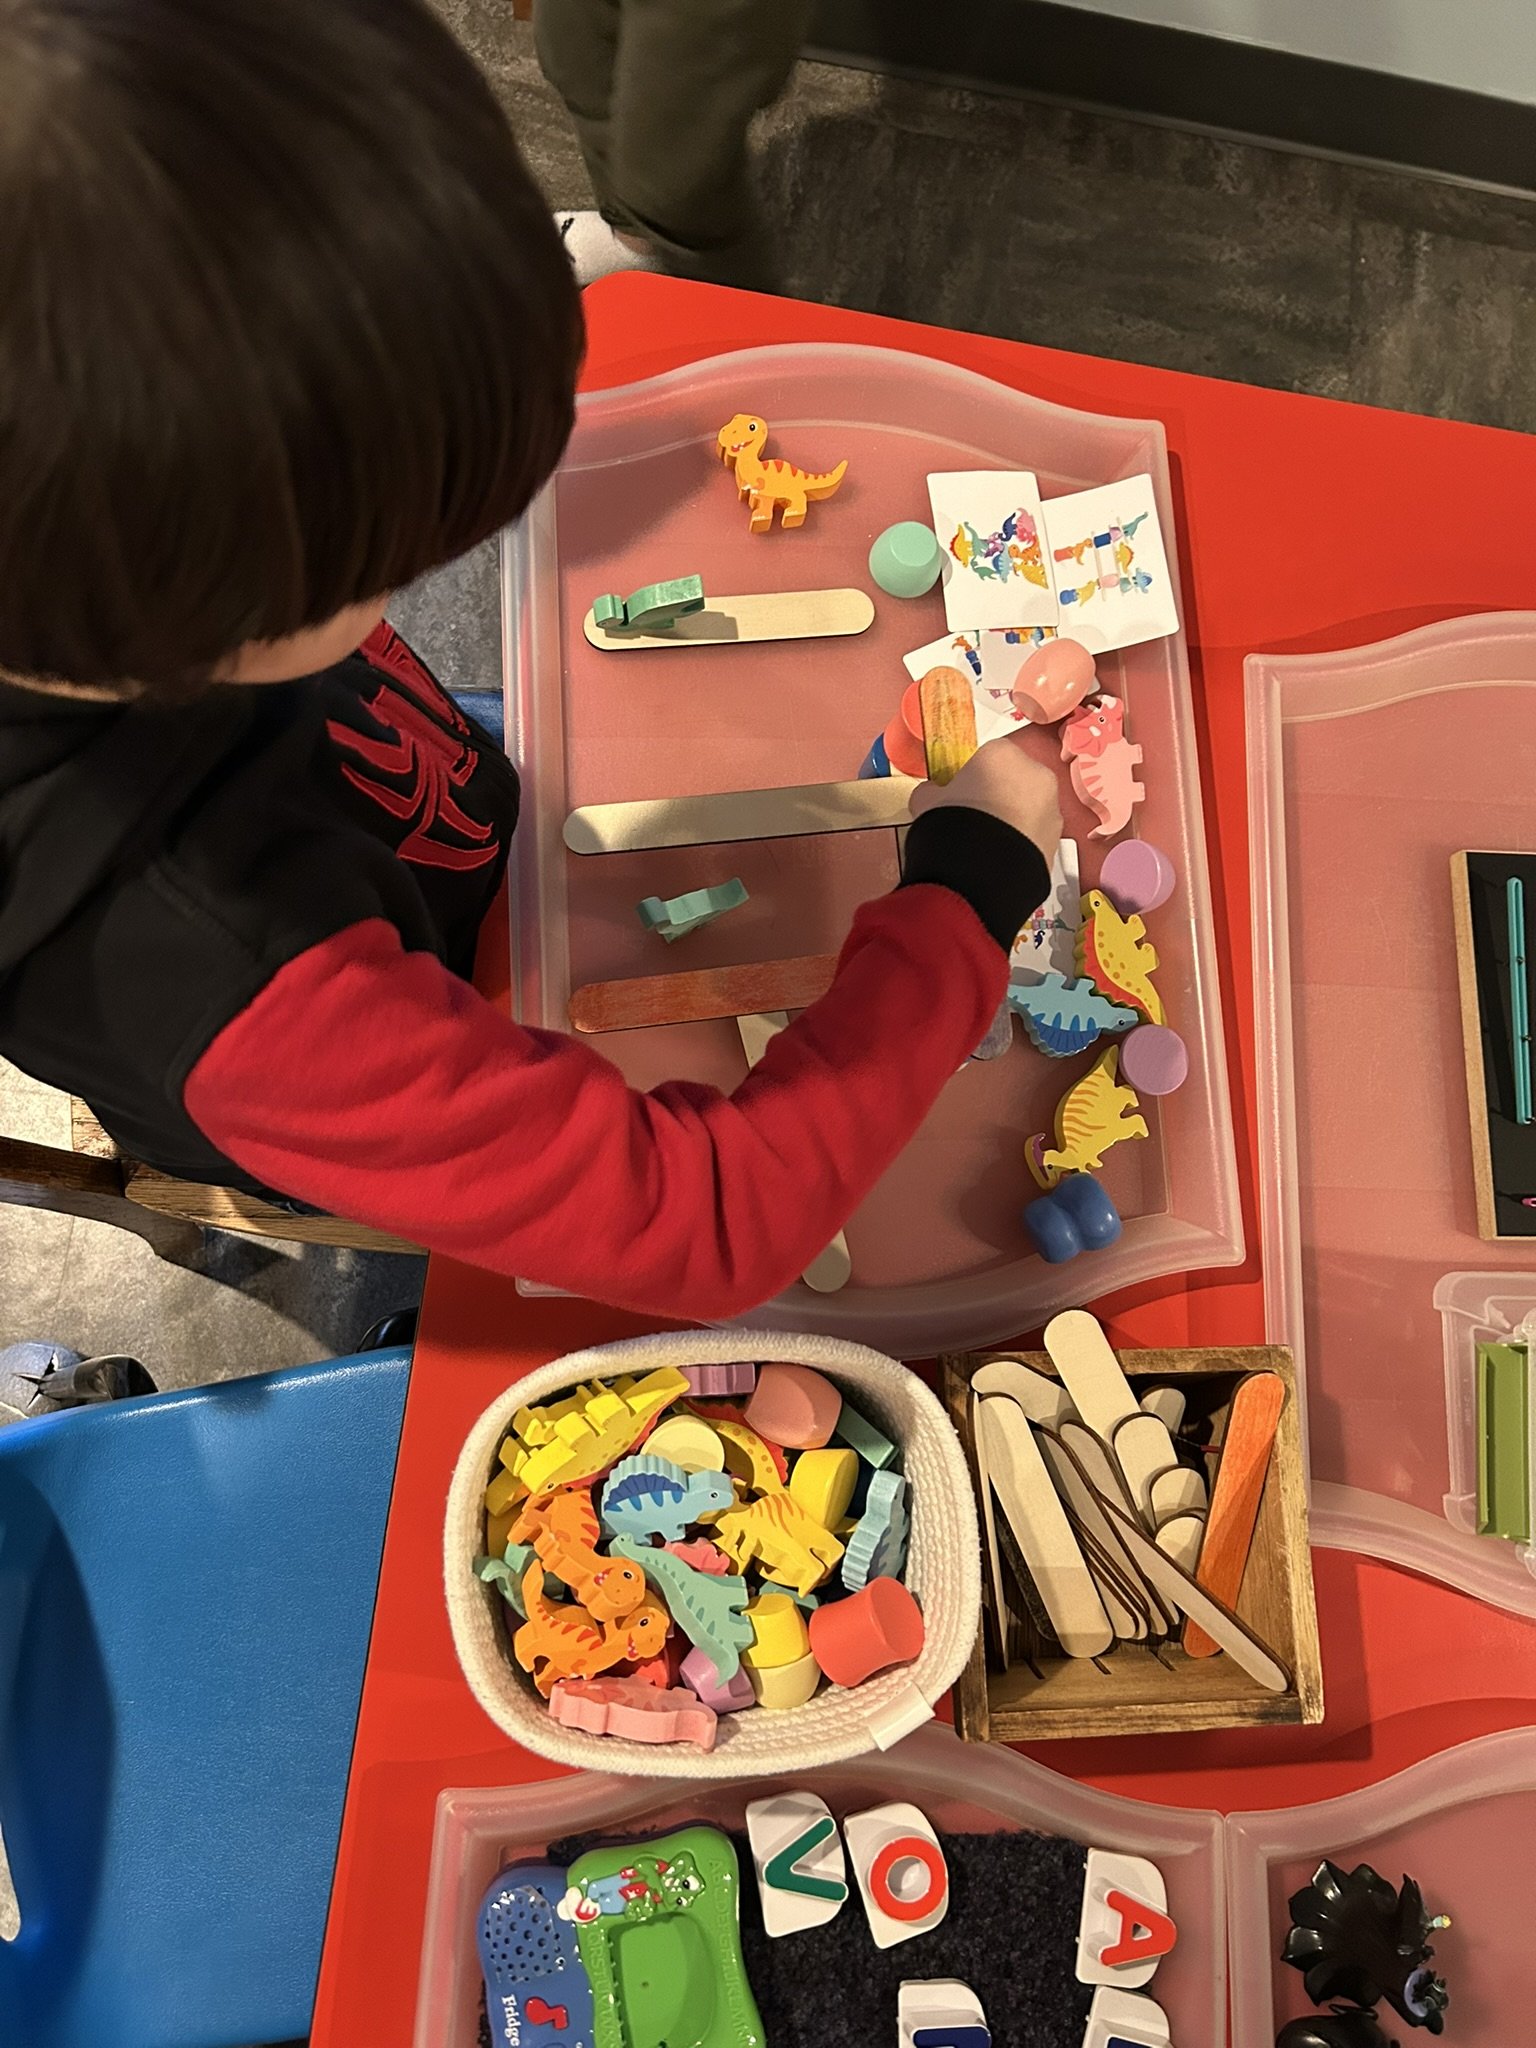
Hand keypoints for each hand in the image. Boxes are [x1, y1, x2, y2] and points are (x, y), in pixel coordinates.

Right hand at [909, 732, 1062, 865]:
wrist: (979, 875)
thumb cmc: (953, 828)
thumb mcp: (927, 801)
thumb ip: (932, 791)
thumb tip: (931, 794)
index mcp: (1003, 753)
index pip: (987, 756)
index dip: (971, 776)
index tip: (958, 793)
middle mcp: (1036, 775)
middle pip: (1014, 780)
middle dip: (998, 795)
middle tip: (972, 818)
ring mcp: (1051, 809)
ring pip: (1029, 809)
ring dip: (1012, 821)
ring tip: (985, 844)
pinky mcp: (1056, 840)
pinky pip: (1035, 836)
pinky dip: (1021, 844)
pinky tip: (999, 859)